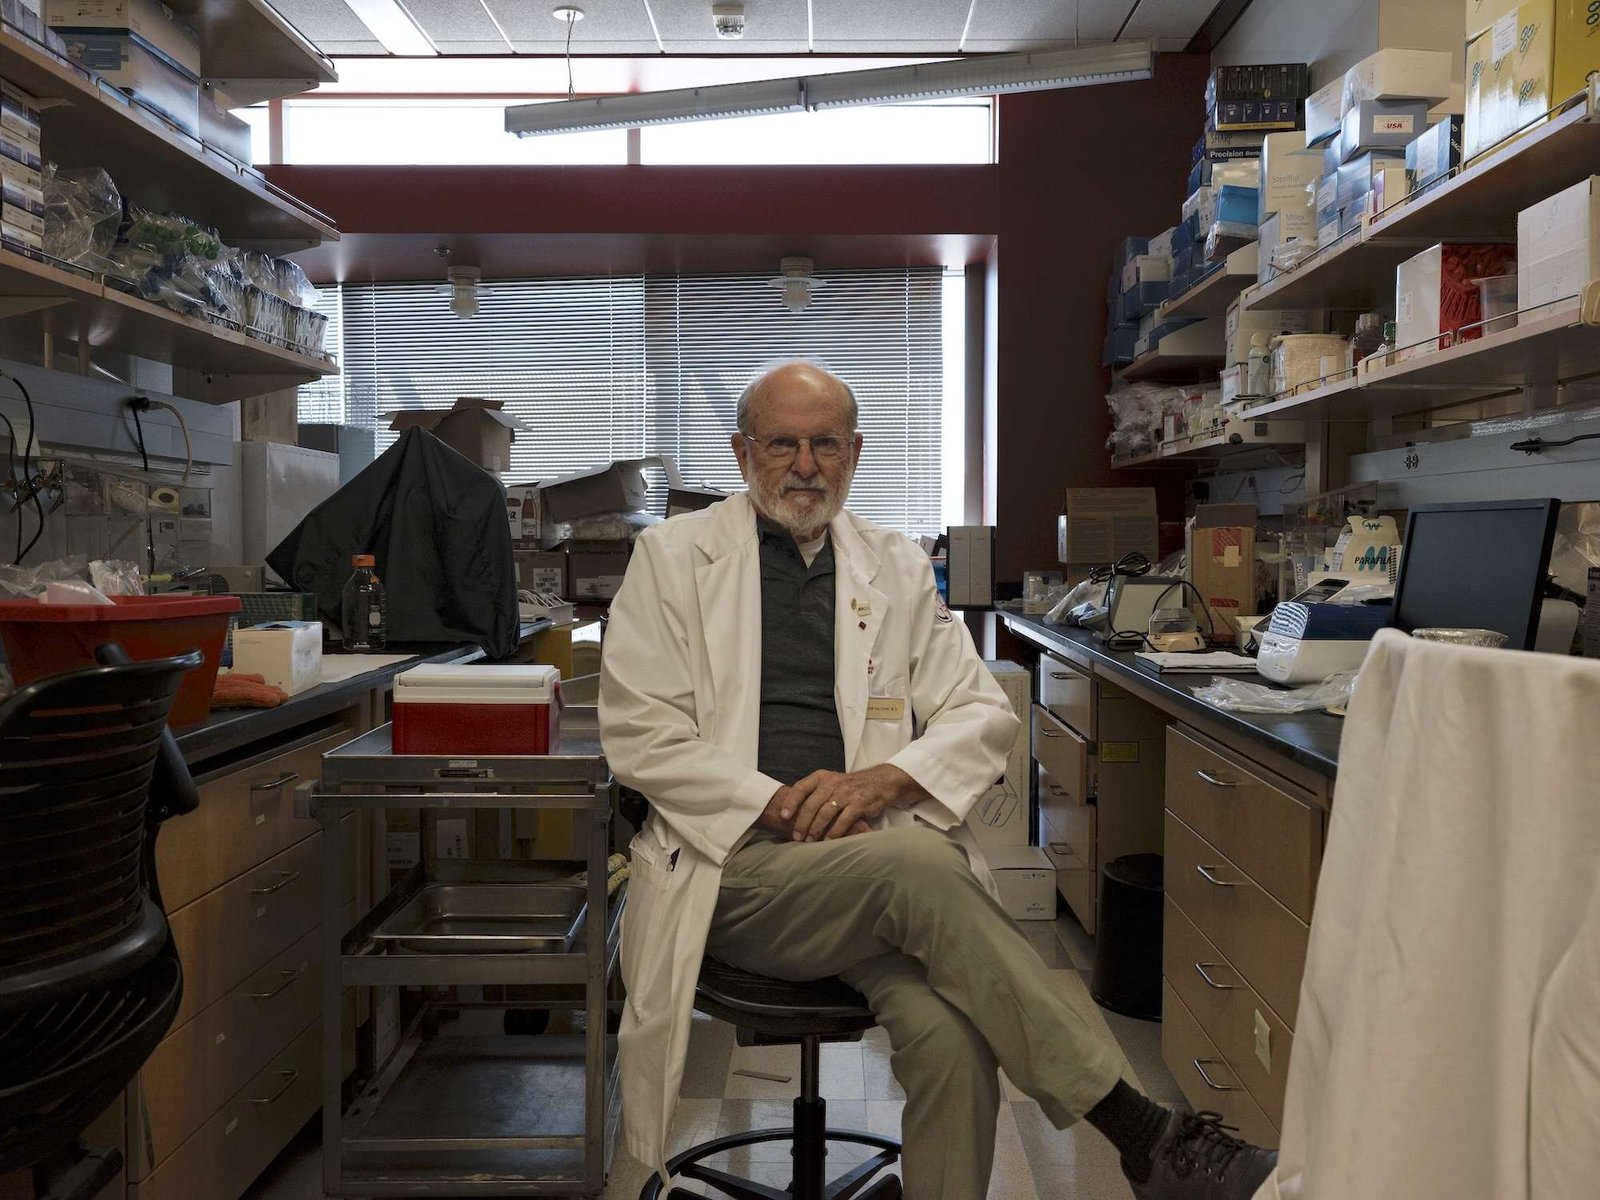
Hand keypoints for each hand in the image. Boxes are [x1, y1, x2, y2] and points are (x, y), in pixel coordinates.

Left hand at [785, 764, 929, 841]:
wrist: (879, 781)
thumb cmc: (848, 787)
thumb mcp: (830, 783)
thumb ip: (813, 794)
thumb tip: (790, 813)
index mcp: (822, 777)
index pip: (801, 787)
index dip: (790, 802)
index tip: (783, 816)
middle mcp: (833, 783)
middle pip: (812, 804)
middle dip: (802, 822)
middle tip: (796, 836)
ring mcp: (847, 793)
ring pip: (826, 812)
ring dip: (815, 829)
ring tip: (809, 841)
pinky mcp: (859, 804)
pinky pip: (844, 820)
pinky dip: (834, 832)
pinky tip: (828, 841)